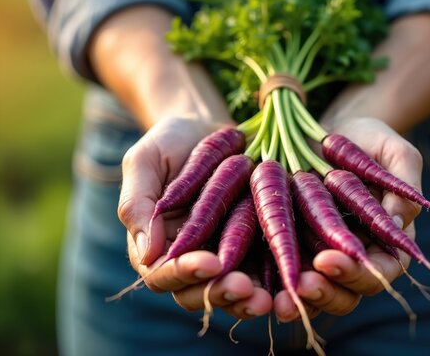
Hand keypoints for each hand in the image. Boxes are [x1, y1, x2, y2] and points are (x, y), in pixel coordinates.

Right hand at [119, 117, 272, 318]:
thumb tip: (147, 255)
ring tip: (268, 298)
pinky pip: (265, 274)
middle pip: (199, 293)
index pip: (163, 274)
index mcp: (157, 246)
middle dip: (221, 293)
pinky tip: (292, 283)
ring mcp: (224, 256)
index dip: (184, 273)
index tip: (209, 263)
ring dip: (249, 300)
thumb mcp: (146, 162)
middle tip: (244, 288)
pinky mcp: (254, 247)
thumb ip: (137, 204)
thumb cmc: (171, 143)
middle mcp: (190, 258)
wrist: (210, 128)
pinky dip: (276, 282)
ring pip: (232, 292)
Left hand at [274, 117, 421, 320]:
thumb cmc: (368, 141)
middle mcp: (352, 257)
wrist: (326, 132)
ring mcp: (318, 255)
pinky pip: (281, 272)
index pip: (380, 271)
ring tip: (278, 298)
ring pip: (313, 293)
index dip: (358, 274)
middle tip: (302, 284)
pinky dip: (270, 283)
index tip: (329, 260)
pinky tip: (252, 286)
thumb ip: (404, 184)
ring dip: (296, 298)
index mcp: (385, 242)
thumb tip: (399, 221)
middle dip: (324, 293)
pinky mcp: (290, 247)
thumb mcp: (393, 152)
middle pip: (345, 294)